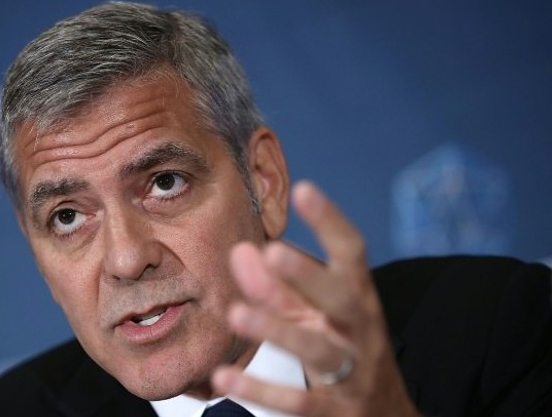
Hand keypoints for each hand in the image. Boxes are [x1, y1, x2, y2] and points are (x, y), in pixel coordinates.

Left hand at [212, 181, 420, 416]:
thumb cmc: (345, 351)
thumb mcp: (315, 316)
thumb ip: (277, 287)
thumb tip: (241, 250)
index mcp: (358, 298)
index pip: (351, 252)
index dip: (330, 221)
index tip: (304, 189)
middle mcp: (360, 331)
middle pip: (341, 299)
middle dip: (309, 275)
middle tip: (273, 252)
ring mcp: (353, 373)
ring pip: (318, 349)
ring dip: (278, 330)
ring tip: (235, 314)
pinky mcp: (338, 412)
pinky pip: (298, 402)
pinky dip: (260, 390)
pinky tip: (224, 377)